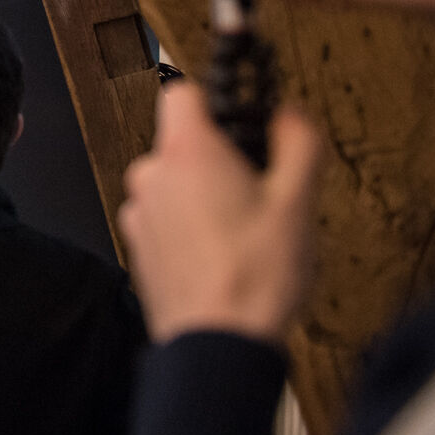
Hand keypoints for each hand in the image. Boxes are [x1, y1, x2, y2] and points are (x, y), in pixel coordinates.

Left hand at [118, 83, 322, 344]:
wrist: (217, 344)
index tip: (241, 116)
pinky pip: (166, 215)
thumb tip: (289, 113)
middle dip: (220, 157)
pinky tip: (221, 254)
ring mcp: (139, 210)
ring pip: (176, 181)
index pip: (182, 91)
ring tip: (244, 233)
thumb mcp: (297, 201)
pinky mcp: (137, 243)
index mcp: (186, 150)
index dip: (215, 99)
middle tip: (260, 191)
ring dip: (205, 194)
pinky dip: (189, 225)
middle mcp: (151, 173)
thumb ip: (297, 142)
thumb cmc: (256, 276)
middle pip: (184, 141)